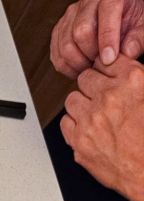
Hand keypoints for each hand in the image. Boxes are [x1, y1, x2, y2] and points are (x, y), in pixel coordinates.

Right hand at [50, 0, 143, 77]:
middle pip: (80, 32)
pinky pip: (56, 53)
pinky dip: (66, 66)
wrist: (119, 17)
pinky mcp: (60, 30)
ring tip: (90, 68)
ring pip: (64, 45)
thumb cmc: (130, 20)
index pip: (105, 15)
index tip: (109, 60)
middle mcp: (87, 3)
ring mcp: (71, 16)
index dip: (106, 40)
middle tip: (100, 66)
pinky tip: (78, 68)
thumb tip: (127, 51)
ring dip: (77, 63)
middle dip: (90, 54)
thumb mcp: (142, 25)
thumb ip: (139, 38)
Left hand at [61, 55, 143, 200]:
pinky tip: (88, 129)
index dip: (106, 69)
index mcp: (132, 81)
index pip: (106, 59)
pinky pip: (65, 122)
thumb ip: (136, 78)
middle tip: (101, 98)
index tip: (106, 75)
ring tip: (95, 115)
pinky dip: (74, 125)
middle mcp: (109, 98)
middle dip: (92, 86)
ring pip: (72, 99)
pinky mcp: (80, 141)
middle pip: (85, 78)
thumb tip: (121, 68)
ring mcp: (91, 120)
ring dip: (81, 105)